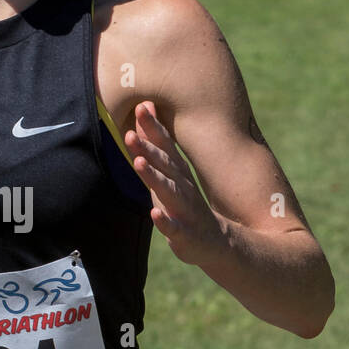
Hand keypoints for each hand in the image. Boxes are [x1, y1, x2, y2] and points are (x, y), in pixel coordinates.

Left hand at [124, 101, 224, 266]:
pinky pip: (173, 228)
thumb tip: (145, 109)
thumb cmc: (187, 203)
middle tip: (130, 134)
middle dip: (148, 149)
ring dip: (154, 178)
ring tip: (140, 164)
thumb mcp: (171, 173)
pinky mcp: (185, 235)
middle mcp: (183, 187)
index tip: (141, 106)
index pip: (165, 146)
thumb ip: (155, 143)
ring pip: (169, 192)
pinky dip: (164, 221)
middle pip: (165, 166)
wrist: (218, 242)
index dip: (153, 127)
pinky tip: (154, 214)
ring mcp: (185, 211)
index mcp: (178, 173)